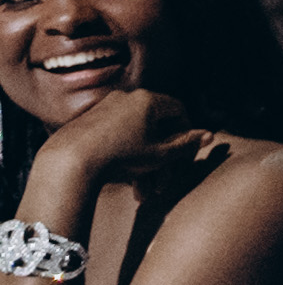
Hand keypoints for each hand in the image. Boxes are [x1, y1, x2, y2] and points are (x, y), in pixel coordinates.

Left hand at [25, 83, 186, 201]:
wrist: (71, 160)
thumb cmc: (120, 156)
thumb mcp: (160, 154)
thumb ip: (186, 144)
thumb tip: (209, 136)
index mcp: (148, 99)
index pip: (179, 110)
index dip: (187, 133)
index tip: (185, 154)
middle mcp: (127, 97)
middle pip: (156, 125)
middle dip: (163, 155)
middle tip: (165, 176)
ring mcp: (106, 106)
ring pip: (136, 133)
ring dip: (144, 160)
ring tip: (143, 187)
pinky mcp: (90, 119)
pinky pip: (118, 134)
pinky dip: (126, 153)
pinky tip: (124, 178)